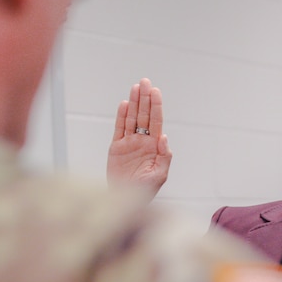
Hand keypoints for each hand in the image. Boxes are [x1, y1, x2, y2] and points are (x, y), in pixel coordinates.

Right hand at [108, 78, 171, 193]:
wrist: (126, 199)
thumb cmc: (145, 190)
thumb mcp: (159, 175)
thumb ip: (164, 156)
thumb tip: (164, 137)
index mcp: (154, 146)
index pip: (156, 121)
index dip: (156, 106)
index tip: (155, 92)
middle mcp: (142, 141)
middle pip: (144, 115)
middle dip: (145, 98)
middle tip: (145, 82)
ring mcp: (129, 143)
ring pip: (132, 118)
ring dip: (134, 103)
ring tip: (135, 87)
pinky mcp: (117, 147)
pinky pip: (119, 128)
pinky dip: (122, 116)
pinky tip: (125, 104)